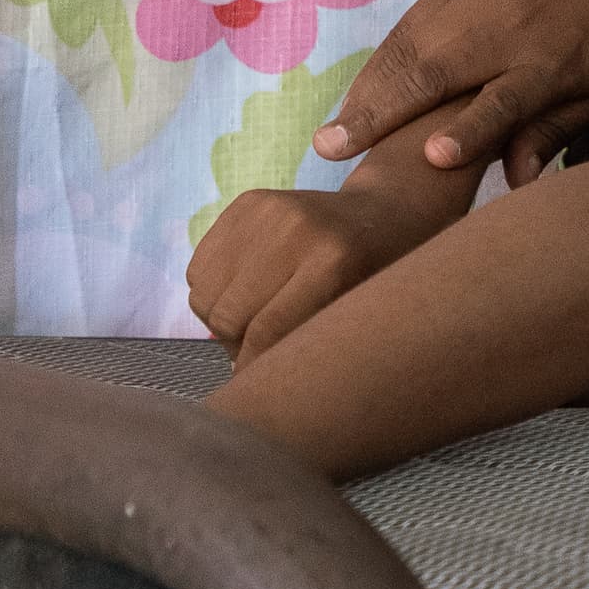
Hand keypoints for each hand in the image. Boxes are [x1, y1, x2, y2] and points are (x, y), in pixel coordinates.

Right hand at [188, 178, 471, 363]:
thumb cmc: (379, 277)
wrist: (388, 211)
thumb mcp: (360, 316)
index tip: (255, 384)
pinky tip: (244, 293)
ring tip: (252, 323)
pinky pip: (200, 267)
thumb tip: (248, 385)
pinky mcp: (247, 202)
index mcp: (333, 261)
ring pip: (206, 294)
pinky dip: (213, 291)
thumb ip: (310, 348)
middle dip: (236, 345)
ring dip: (221, 320)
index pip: (267, 331)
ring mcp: (268, 211)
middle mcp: (296, 230)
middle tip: (254, 353)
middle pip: (229, 314)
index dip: (253, 366)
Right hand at [314, 0, 588, 184]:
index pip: (506, 100)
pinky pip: (408, 26)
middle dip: (383, 112)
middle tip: (332, 149)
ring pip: (409, 48)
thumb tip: (518, 182)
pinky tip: (356, 94)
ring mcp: (475, 0)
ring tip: (333, 132)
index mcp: (552, 62)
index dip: (472, 129)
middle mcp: (506, 31)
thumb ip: (558, 129)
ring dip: (367, 91)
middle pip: (437, 73)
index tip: (434, 155)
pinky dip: (378, 62)